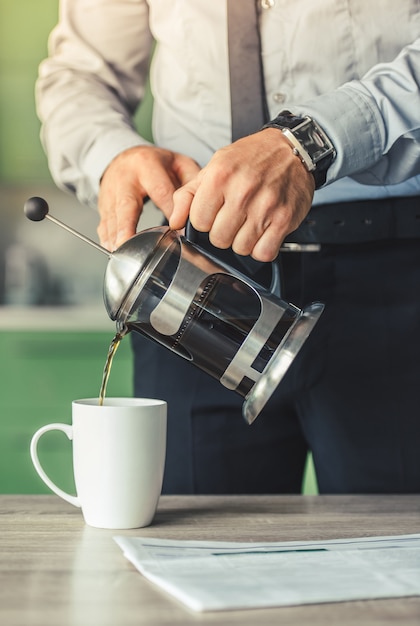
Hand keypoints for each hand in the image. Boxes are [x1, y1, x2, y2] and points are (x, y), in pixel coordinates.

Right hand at [97, 145, 199, 249]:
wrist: (127, 156)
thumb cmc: (156, 163)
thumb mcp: (179, 163)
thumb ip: (191, 182)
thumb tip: (200, 206)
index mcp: (147, 165)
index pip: (160, 192)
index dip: (170, 211)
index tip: (179, 229)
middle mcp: (126, 178)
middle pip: (127, 205)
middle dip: (127, 226)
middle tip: (129, 244)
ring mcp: (111, 191)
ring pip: (112, 216)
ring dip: (116, 236)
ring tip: (120, 252)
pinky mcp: (104, 203)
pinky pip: (104, 222)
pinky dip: (107, 236)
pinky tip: (111, 247)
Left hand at [169, 129, 314, 261]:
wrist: (292, 149)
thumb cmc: (252, 158)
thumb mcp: (214, 167)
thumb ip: (188, 195)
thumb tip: (175, 222)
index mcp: (220, 176)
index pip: (198, 222)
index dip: (205, 222)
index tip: (215, 213)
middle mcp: (242, 191)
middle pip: (219, 239)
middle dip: (223, 233)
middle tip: (234, 218)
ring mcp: (265, 207)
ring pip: (241, 249)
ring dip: (243, 241)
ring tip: (250, 223)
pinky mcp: (283, 220)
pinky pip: (263, 253)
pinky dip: (262, 248)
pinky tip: (263, 232)